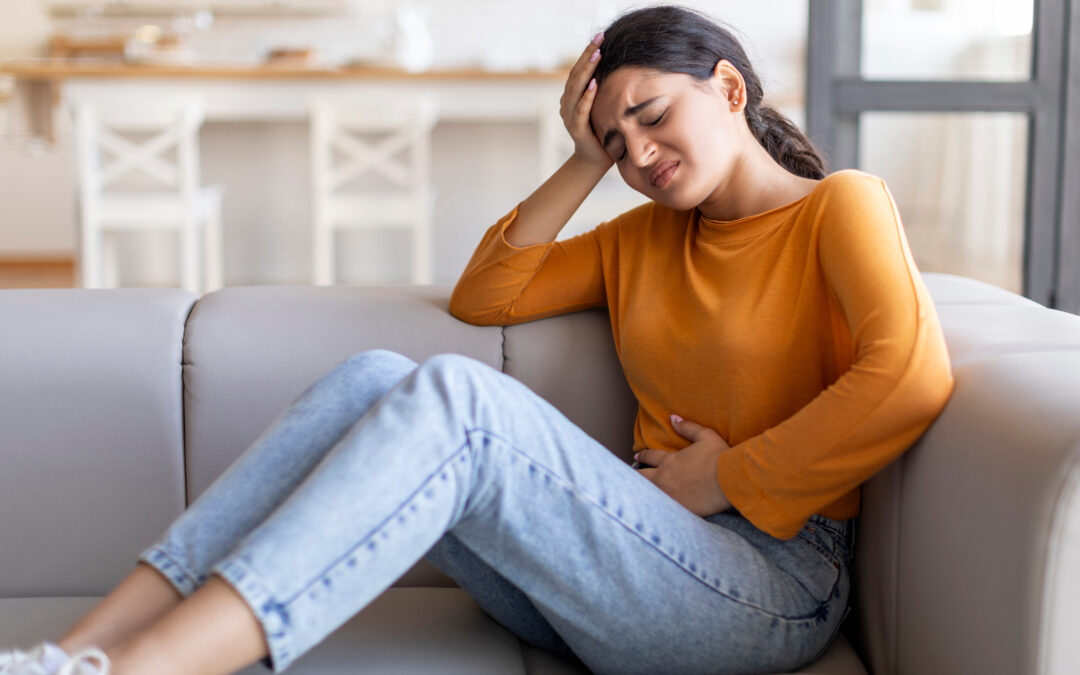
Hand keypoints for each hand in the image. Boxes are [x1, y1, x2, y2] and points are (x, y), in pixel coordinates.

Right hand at [559, 32, 613, 170]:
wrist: (596, 160)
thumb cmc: (603, 132)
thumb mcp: (605, 106)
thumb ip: (605, 90)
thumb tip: (624, 67)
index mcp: (574, 96)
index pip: (580, 69)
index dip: (589, 52)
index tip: (601, 36)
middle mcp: (568, 103)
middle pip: (576, 74)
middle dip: (588, 55)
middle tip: (599, 38)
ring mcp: (570, 115)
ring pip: (576, 88)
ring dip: (587, 70)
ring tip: (597, 55)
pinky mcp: (576, 128)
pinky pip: (581, 109)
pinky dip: (587, 96)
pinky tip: (594, 83)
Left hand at [635, 415, 733, 516]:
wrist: (729, 480)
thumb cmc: (719, 457)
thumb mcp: (705, 436)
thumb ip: (687, 427)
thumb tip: (673, 418)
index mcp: (669, 461)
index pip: (649, 457)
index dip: (642, 456)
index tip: (637, 457)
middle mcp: (665, 478)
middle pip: (641, 477)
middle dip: (636, 475)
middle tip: (633, 476)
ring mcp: (669, 496)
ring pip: (648, 494)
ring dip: (643, 491)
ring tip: (638, 493)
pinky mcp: (678, 510)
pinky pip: (661, 509)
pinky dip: (656, 507)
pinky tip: (654, 509)